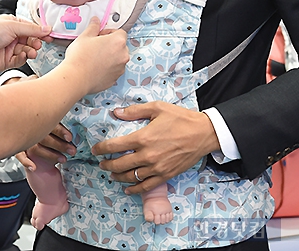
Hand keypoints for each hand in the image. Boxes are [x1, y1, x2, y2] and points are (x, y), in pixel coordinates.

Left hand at [0, 15, 50, 70]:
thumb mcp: (12, 26)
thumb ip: (31, 29)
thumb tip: (46, 28)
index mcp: (11, 24)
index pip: (30, 27)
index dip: (40, 31)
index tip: (49, 35)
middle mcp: (11, 36)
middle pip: (30, 39)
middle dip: (36, 41)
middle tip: (39, 43)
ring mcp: (9, 48)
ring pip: (27, 50)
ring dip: (31, 50)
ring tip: (32, 51)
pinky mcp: (7, 60)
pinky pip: (20, 59)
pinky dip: (23, 57)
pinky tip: (22, 55)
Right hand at [17, 123, 75, 169]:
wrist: (28, 135)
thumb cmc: (46, 130)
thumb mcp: (52, 124)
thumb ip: (59, 126)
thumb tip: (75, 132)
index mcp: (40, 119)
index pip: (50, 124)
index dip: (60, 131)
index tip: (70, 138)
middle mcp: (31, 128)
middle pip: (44, 137)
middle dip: (60, 145)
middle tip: (72, 150)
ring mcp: (24, 140)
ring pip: (36, 147)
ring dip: (50, 155)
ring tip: (63, 159)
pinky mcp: (19, 149)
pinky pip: (20, 155)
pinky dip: (26, 162)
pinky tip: (34, 167)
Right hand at [64, 18, 128, 93]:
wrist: (76, 78)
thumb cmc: (80, 57)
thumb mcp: (85, 36)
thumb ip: (93, 27)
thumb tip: (96, 21)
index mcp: (118, 42)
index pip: (120, 32)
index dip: (109, 32)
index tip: (99, 35)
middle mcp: (123, 55)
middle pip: (120, 46)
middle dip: (110, 45)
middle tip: (96, 46)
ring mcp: (120, 69)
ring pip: (117, 58)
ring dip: (109, 56)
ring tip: (94, 58)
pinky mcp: (115, 79)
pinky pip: (113, 70)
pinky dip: (107, 68)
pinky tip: (95, 67)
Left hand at [91, 102, 219, 193]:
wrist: (203, 133)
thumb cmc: (180, 118)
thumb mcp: (157, 108)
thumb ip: (135, 111)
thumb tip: (117, 112)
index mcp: (143, 138)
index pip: (116, 145)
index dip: (102, 148)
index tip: (95, 149)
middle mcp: (148, 155)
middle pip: (120, 164)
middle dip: (107, 164)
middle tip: (100, 163)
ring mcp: (157, 168)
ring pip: (131, 177)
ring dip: (118, 176)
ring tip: (111, 173)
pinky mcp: (166, 175)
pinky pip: (147, 186)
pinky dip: (135, 189)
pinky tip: (128, 188)